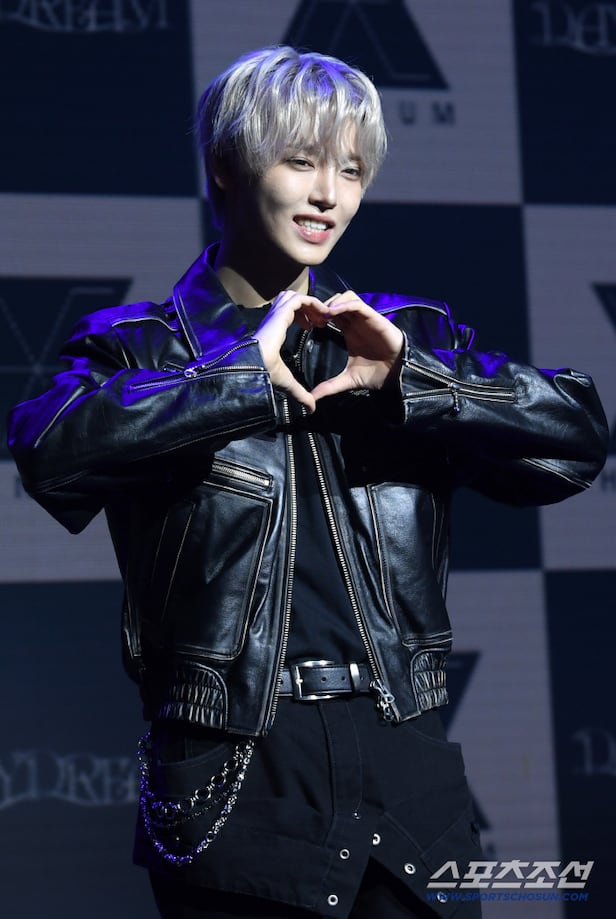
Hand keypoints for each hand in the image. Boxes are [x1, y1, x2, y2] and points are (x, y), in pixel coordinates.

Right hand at [254, 290, 329, 412]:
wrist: (256, 365)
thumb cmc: (266, 372)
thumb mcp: (288, 382)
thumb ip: (301, 393)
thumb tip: (311, 409)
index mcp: (273, 329)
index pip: (288, 313)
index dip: (303, 317)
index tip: (315, 327)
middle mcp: (273, 317)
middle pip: (292, 300)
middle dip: (309, 307)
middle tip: (321, 320)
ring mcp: (277, 312)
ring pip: (297, 296)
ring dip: (312, 303)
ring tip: (324, 315)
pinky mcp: (282, 311)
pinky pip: (302, 299)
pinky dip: (314, 303)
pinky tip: (324, 314)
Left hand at [311, 291, 403, 400]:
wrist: (397, 375)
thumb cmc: (376, 374)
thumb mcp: (348, 380)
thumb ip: (330, 386)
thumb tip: (312, 398)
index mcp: (349, 331)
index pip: (331, 314)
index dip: (319, 315)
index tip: (309, 325)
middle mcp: (356, 322)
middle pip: (336, 301)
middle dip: (323, 306)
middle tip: (314, 318)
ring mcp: (365, 318)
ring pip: (347, 297)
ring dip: (333, 302)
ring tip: (323, 315)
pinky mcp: (374, 317)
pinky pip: (358, 304)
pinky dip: (344, 305)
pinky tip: (333, 313)